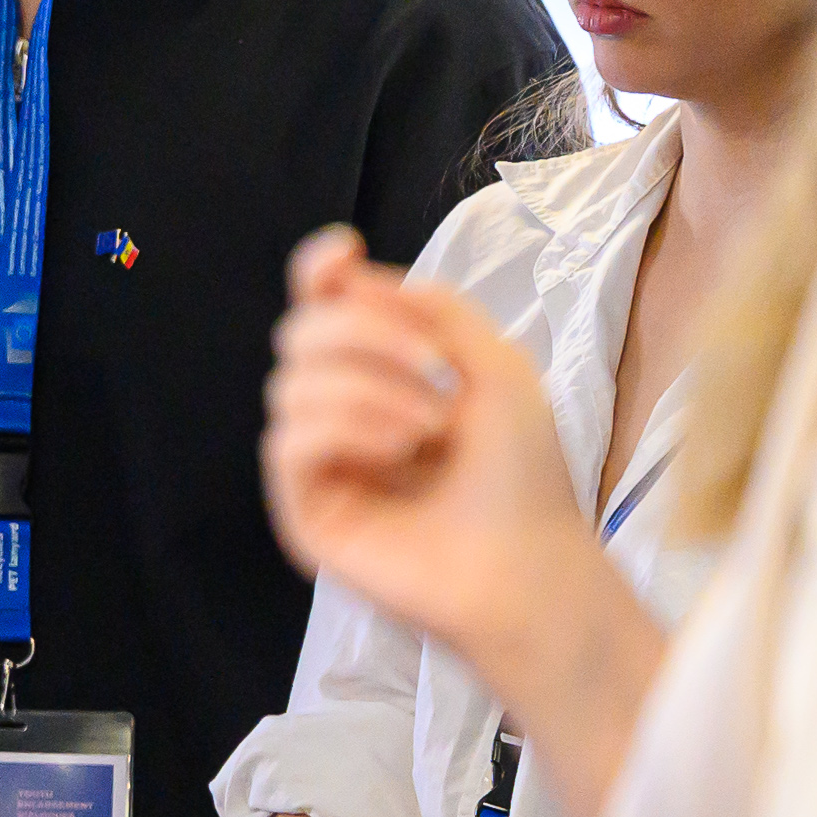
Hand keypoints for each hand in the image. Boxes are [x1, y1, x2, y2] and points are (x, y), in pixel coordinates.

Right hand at [262, 230, 603, 664]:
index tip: (343, 254)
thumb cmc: (522, 475)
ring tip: (433, 427)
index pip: (323, 309)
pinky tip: (400, 450)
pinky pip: (287, 440)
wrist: (530, 562)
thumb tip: (358, 280)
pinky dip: (346, 429)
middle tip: (435, 368)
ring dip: (371, 389)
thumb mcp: (496, 365)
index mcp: (383, 375)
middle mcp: (342, 413)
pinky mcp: (303, 510)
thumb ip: (434, 308)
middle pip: (301, 333)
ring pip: (291, 384)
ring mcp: (319, 464)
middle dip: (366, 333)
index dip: (318, 272)